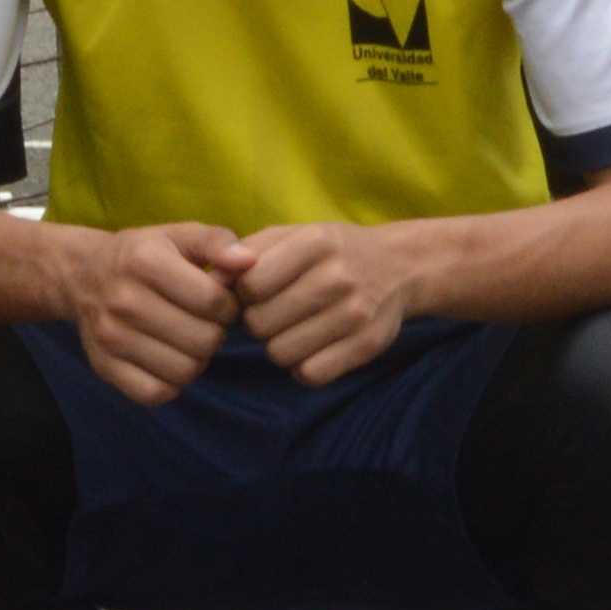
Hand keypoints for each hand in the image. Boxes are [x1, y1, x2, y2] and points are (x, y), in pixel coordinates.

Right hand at [60, 219, 242, 408]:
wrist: (84, 276)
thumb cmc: (144, 255)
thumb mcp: (179, 236)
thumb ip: (217, 242)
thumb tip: (248, 262)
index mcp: (145, 260)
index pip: (212, 301)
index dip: (229, 306)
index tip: (220, 302)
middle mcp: (123, 299)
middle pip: (202, 340)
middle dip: (214, 334)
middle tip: (204, 323)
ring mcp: (110, 336)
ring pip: (184, 371)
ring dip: (196, 360)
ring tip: (187, 340)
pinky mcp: (104, 366)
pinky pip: (157, 393)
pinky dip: (171, 383)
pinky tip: (169, 360)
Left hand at [227, 220, 424, 384]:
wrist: (399, 266)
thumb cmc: (331, 252)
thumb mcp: (293, 235)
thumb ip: (250, 252)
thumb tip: (212, 280)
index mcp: (315, 241)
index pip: (250, 283)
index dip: (243, 293)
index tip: (255, 291)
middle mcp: (337, 276)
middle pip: (261, 323)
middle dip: (258, 322)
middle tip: (274, 313)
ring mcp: (356, 313)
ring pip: (281, 353)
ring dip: (278, 346)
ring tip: (292, 329)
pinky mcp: (367, 346)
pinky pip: (310, 374)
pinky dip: (302, 367)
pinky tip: (311, 347)